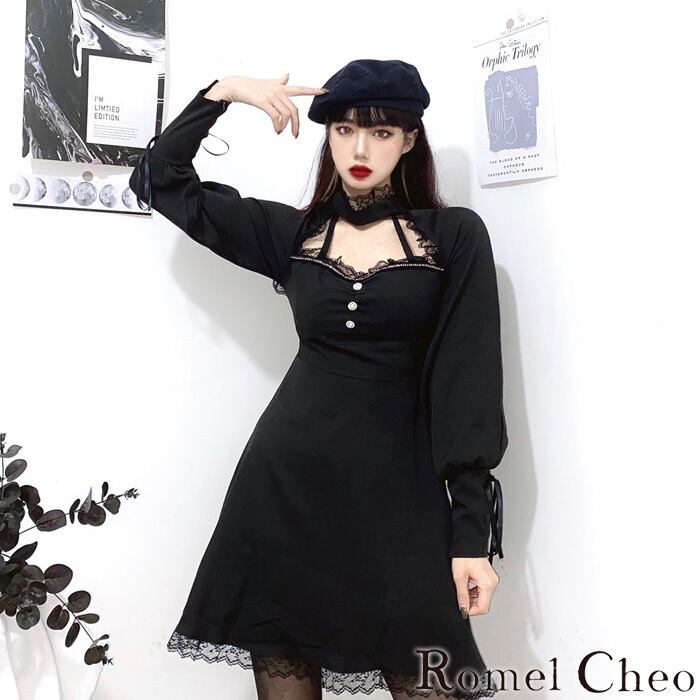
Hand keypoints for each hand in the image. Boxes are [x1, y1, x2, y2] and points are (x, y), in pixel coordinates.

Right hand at [203, 73, 327, 138]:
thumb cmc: (252, 86)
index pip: (300, 89)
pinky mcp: (263, 102)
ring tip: (280, 132)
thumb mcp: (269, 83)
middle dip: (297, 125)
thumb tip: (287, 75)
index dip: (313, 91)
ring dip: (284, 127)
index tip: (325, 92)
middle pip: (294, 110)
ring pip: (286, 115)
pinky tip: (276, 130)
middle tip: (295, 135)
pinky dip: (277, 126)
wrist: (236, 86)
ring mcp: (271, 96)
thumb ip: (280, 81)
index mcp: (281, 87)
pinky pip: (276, 117)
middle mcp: (278, 90)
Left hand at [451, 557, 499, 616]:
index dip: (472, 611)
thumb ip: (462, 595)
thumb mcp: (460, 577)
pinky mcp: (489, 577)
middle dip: (472, 605)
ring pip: (484, 598)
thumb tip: (463, 608)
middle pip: (484, 604)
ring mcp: (492, 580)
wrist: (468, 544)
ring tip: (464, 590)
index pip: (483, 608)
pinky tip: (468, 587)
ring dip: (473, 598)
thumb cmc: (464, 557)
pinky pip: (484, 590)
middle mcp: (493, 582)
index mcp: (488, 584)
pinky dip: (476, 592)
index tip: (463, 609)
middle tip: (462, 600)